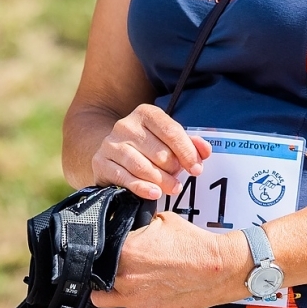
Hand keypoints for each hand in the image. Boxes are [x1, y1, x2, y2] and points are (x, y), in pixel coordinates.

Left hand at [87, 211, 248, 307]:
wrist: (217, 268)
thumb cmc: (195, 246)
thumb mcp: (163, 220)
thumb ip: (139, 223)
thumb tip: (128, 223)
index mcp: (127, 250)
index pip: (100, 248)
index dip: (103, 246)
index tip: (108, 247)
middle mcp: (125, 276)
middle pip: (96, 273)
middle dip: (101, 268)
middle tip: (111, 265)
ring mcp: (133, 298)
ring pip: (99, 298)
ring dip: (100, 291)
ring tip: (106, 286)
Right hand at [91, 106, 210, 199]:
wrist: (111, 152)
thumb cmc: (147, 147)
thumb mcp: (168, 141)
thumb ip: (189, 144)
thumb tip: (205, 151)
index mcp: (146, 114)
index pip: (171, 131)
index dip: (187, 152)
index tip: (197, 169)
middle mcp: (126, 125)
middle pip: (158, 152)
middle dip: (173, 169)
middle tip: (179, 180)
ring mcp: (111, 143)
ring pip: (142, 166)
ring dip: (161, 181)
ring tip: (172, 189)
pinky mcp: (101, 162)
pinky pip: (124, 178)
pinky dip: (141, 187)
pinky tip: (154, 193)